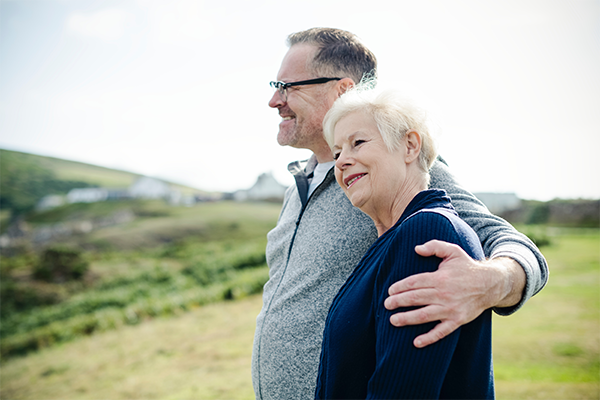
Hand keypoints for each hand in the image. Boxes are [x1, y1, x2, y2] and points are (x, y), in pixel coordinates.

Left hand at [384, 240, 524, 347]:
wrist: (490, 284)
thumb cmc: (467, 267)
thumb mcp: (453, 251)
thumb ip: (434, 246)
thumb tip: (416, 248)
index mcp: (440, 278)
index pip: (414, 282)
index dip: (400, 287)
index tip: (390, 291)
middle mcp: (443, 294)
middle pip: (415, 298)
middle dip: (398, 302)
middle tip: (386, 305)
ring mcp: (450, 309)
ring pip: (424, 315)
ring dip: (407, 319)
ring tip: (393, 321)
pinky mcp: (457, 320)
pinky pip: (441, 332)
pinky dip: (429, 338)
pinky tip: (416, 342)